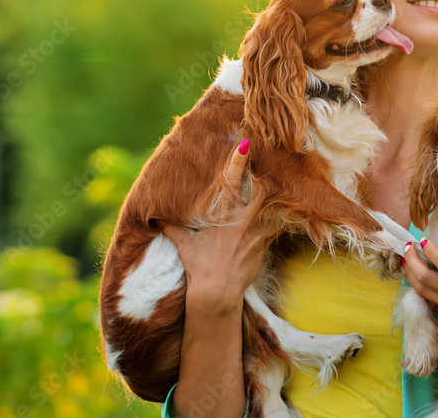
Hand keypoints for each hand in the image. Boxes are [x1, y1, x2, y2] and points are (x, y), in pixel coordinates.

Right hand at [163, 139, 271, 314]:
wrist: (217, 293)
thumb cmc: (198, 266)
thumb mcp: (183, 243)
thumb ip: (173, 226)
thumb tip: (157, 216)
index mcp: (221, 214)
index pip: (230, 182)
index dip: (238, 161)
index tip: (244, 144)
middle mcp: (242, 219)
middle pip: (260, 189)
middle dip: (261, 179)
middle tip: (260, 173)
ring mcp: (257, 231)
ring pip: (271, 205)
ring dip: (272, 197)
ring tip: (275, 189)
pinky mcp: (266, 242)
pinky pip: (278, 224)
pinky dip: (278, 217)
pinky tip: (280, 214)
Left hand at [401, 239, 437, 325]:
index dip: (431, 252)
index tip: (423, 241)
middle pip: (427, 277)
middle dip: (412, 260)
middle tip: (407, 248)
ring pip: (423, 291)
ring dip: (411, 275)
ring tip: (406, 262)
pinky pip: (430, 304)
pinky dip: (420, 291)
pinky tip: (415, 281)